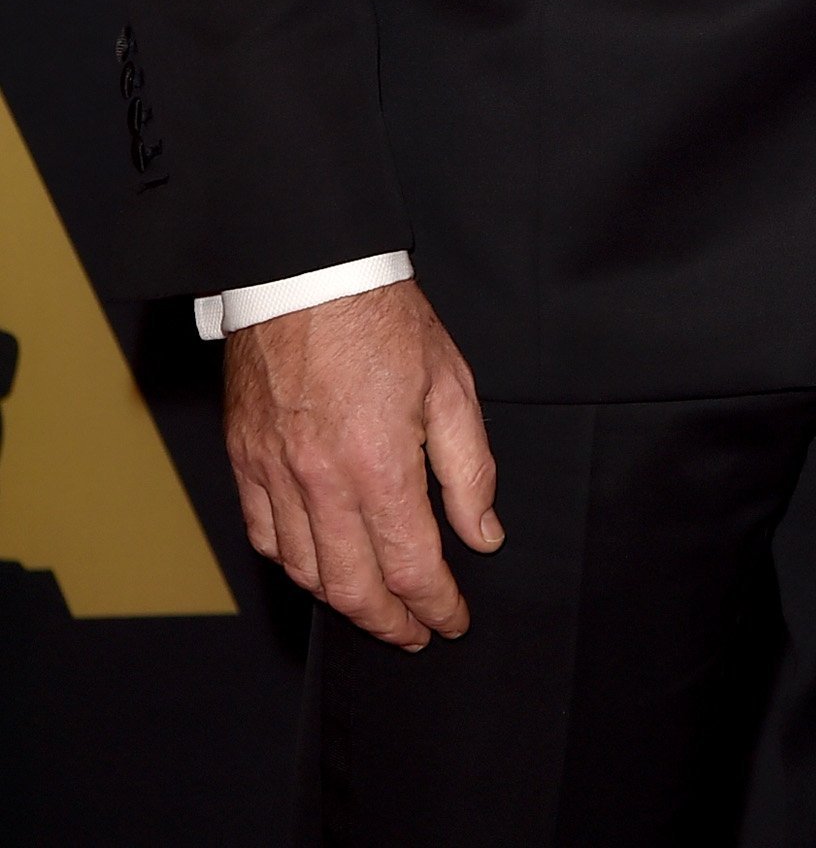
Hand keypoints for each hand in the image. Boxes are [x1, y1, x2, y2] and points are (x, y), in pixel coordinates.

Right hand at [223, 280, 500, 647]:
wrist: (308, 272)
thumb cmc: (384, 319)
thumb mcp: (451, 384)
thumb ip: (469, 468)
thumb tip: (481, 534)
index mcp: (380, 466)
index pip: (411, 567)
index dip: (437, 606)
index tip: (452, 620)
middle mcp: (321, 483)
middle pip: (352, 589)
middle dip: (389, 623)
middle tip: (415, 632)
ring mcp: (275, 474)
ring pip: (303, 571)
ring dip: (341, 601)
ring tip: (373, 606)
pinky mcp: (245, 459)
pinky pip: (263, 534)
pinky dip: (292, 562)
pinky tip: (316, 563)